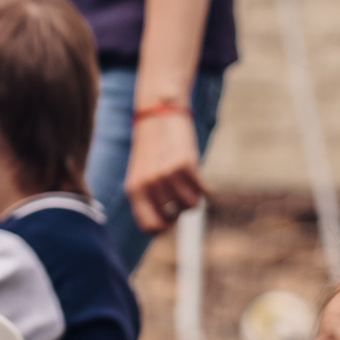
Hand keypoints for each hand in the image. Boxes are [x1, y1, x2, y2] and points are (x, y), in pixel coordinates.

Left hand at [124, 107, 205, 234]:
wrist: (159, 112)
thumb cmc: (153, 148)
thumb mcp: (143, 174)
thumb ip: (149, 200)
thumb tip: (164, 226)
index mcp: (134, 190)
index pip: (150, 227)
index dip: (164, 225)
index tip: (169, 215)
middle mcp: (148, 185)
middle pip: (175, 216)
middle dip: (180, 207)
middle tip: (178, 188)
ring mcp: (167, 176)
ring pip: (191, 206)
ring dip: (193, 195)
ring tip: (186, 179)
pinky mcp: (185, 165)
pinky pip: (203, 192)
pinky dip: (205, 188)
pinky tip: (198, 175)